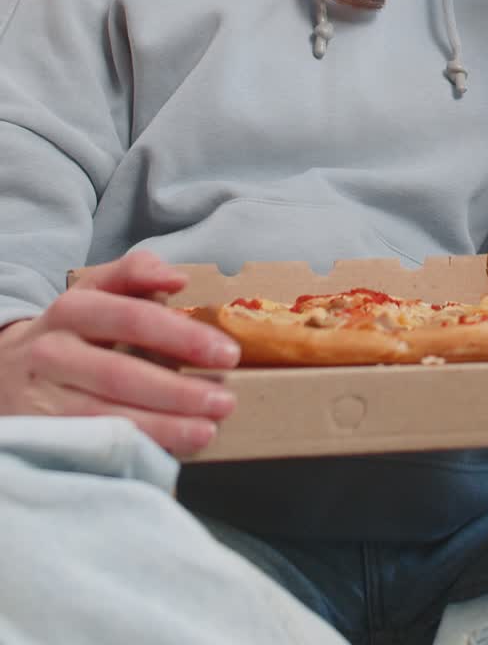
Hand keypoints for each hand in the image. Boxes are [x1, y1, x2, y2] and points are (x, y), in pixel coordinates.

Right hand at [0, 251, 239, 455]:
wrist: (1, 369)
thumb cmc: (69, 329)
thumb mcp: (95, 291)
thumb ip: (134, 274)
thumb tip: (176, 278)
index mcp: (73, 308)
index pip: (133, 318)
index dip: (182, 335)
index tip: (227, 353)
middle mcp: (53, 351)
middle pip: (120, 373)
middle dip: (178, 390)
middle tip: (224, 400)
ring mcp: (42, 397)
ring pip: (105, 416)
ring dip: (162, 426)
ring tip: (206, 430)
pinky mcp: (39, 433)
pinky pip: (91, 445)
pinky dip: (133, 449)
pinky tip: (167, 452)